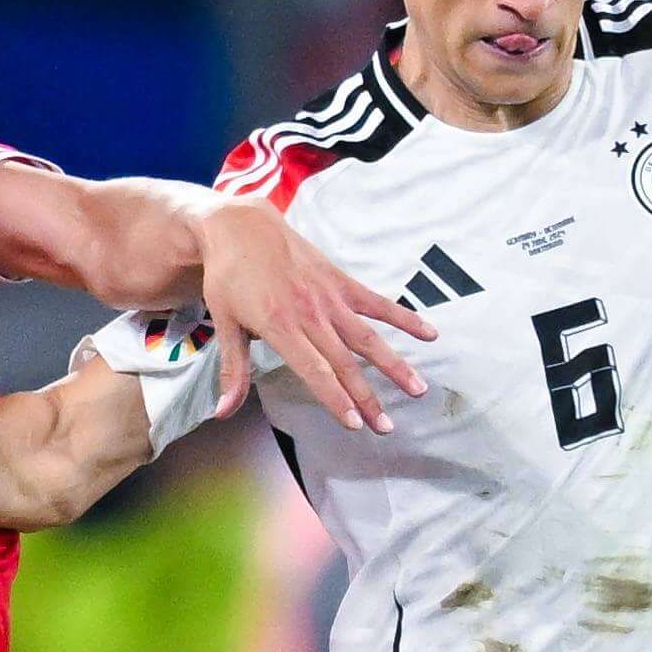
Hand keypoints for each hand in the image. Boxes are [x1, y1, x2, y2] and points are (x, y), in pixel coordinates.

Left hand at [192, 196, 429, 432]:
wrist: (241, 224)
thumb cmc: (227, 276)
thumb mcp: (223, 322)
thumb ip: (234, 370)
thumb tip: (222, 412)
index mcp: (280, 326)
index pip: (315, 371)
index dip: (336, 398)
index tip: (355, 424)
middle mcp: (310, 314)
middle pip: (345, 362)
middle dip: (368, 398)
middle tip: (386, 427)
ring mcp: (329, 297)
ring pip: (368, 337)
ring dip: (394, 364)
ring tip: (418, 389)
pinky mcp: (340, 281)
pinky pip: (377, 303)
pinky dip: (403, 318)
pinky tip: (429, 333)